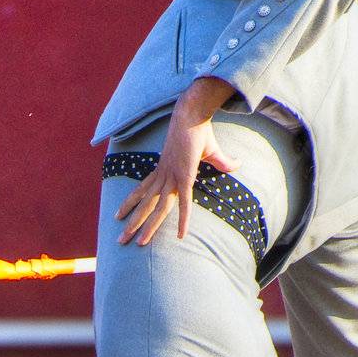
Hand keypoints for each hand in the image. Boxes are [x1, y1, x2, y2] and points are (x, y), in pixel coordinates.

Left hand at [116, 77, 237, 246]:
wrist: (193, 112)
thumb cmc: (199, 129)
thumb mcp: (210, 151)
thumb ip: (222, 162)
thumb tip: (238, 164)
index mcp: (163, 170)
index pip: (143, 191)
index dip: (131, 203)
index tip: (119, 215)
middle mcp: (164, 176)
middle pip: (145, 205)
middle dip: (132, 223)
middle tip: (119, 240)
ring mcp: (172, 177)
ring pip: (157, 208)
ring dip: (145, 226)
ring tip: (133, 243)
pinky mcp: (185, 176)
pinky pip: (185, 202)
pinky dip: (184, 219)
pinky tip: (182, 235)